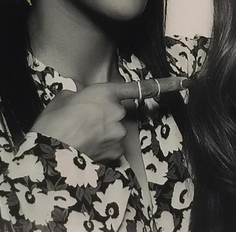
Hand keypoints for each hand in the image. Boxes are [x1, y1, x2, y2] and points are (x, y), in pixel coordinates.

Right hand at [31, 77, 189, 162]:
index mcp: (105, 93)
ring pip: (114, 133)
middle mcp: (117, 111)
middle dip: (104, 118)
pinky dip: (100, 150)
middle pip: (118, 114)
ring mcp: (118, 133)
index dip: (165, 84)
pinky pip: (111, 150)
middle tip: (80, 124)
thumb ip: (77, 96)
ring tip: (77, 139)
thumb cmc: (52, 123)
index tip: (185, 82)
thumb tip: (76, 100)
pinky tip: (83, 150)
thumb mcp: (62, 99)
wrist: (49, 153)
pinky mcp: (116, 153)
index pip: (140, 87)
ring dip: (101, 135)